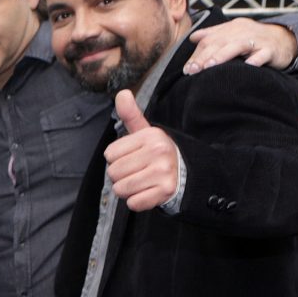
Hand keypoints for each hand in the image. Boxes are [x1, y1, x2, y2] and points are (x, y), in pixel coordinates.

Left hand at [106, 90, 182, 211]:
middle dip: (121, 175)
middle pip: (113, 172)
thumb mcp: (146, 132)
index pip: (109, 154)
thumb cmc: (158, 153)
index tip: (133, 157)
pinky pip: (133, 203)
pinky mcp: (165, 191)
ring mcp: (163, 172)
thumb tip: (121, 93)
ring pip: (121, 189)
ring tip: (142, 181)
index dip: (117, 159)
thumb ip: (131, 115)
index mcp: (151, 136)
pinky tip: (148, 192)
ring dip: (127, 189)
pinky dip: (137, 201)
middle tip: (137, 171)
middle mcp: (159, 152)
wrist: (188, 172)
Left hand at [183, 20, 295, 74]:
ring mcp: (257, 40)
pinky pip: (263, 54)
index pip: (210, 40)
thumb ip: (214, 34)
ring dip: (223, 55)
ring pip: (238, 46)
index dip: (197, 54)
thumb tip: (193, 38)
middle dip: (204, 56)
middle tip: (192, 70)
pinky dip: (255, 60)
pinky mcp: (271, 50)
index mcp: (232, 28)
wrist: (285, 39)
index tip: (187, 69)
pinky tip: (247, 66)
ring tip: (210, 66)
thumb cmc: (254, 40)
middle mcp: (243, 32)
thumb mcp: (234, 34)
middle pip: (220, 42)